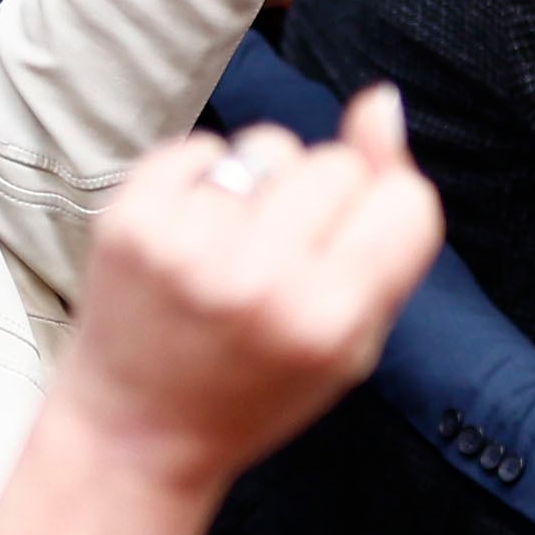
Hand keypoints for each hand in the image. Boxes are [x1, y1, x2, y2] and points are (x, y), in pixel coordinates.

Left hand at [59, 86, 442, 496]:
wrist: (137, 430)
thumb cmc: (259, 386)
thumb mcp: (352, 341)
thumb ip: (388, 231)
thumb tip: (382, 104)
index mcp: (326, 322)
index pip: (405, 199)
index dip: (383, 217)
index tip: (349, 256)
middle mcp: (256, 282)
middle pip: (337, 164)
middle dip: (321, 201)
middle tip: (282, 265)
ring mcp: (185, 247)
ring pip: (270, 145)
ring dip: (262, 186)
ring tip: (233, 251)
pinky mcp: (128, 220)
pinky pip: (202, 147)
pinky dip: (201, 181)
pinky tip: (190, 237)